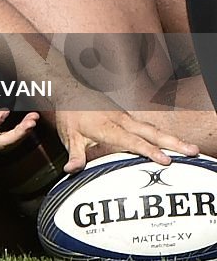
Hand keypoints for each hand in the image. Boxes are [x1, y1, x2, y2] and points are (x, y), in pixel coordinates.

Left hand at [51, 107, 199, 173]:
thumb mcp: (68, 136)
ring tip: (191, 149)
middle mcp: (121, 121)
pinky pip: (148, 126)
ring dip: (172, 138)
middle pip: (151, 132)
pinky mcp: (127, 117)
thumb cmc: (70, 114)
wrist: (71, 90)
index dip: (148, 151)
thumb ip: (74, 154)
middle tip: (192, 151)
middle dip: (172, 142)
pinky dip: (163, 134)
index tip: (165, 160)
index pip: (131, 141)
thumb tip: (71, 170)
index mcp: (108, 127)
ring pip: (152, 128)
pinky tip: (174, 142)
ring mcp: (126, 118)